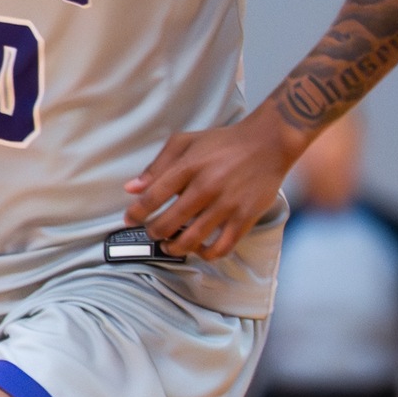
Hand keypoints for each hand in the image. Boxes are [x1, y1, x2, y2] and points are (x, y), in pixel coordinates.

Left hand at [125, 108, 305, 260]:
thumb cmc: (222, 142)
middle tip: (152, 233)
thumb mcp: (185, 142)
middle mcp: (206, 187)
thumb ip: (157, 166)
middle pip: (168, 223)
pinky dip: (206, 254)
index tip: (129, 220)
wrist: (268, 142)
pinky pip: (222, 247)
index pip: (153, 197)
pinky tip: (199, 249)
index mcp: (188, 167)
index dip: (136, 213)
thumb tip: (131, 189)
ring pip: (192, 240)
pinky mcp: (246, 217)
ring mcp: (227, 204)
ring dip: (174, 248)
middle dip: (154, 233)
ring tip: (170, 246)